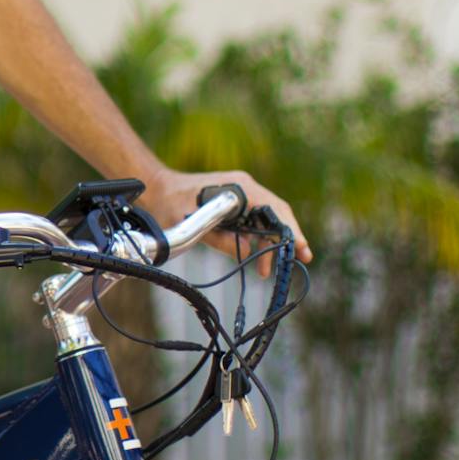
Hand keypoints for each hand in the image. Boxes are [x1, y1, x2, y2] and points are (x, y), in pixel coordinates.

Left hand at [139, 168, 311, 270]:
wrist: (156, 189)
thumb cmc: (170, 201)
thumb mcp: (192, 223)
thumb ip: (219, 237)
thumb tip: (247, 250)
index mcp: (238, 187)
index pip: (274, 208)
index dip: (289, 228)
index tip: (299, 247)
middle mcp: (244, 189)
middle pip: (276, 214)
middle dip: (289, 238)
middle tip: (302, 260)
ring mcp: (240, 196)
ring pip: (265, 222)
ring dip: (269, 246)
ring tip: (267, 272)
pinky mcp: (234, 206)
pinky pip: (253, 224)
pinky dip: (257, 242)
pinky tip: (256, 261)